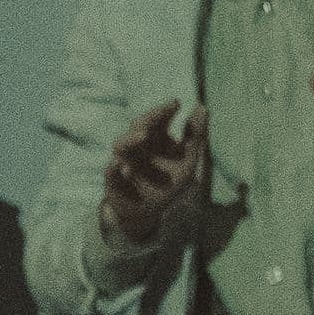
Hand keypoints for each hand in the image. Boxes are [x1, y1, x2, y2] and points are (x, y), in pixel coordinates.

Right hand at [98, 100, 208, 243]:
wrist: (149, 211)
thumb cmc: (168, 182)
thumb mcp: (187, 160)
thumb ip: (194, 135)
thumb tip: (203, 107)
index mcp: (154, 138)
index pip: (158, 119)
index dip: (165, 110)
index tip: (176, 103)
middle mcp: (137, 146)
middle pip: (138, 126)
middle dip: (149, 118)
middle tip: (162, 113)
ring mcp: (124, 161)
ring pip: (121, 145)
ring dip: (131, 139)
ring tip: (143, 135)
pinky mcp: (115, 181)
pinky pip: (110, 173)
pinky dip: (115, 169)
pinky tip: (123, 169)